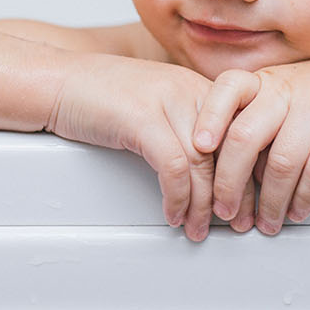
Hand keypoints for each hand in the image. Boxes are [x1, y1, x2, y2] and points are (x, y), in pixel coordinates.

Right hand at [46, 53, 246, 240]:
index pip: (243, 130)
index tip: (253, 198)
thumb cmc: (99, 96)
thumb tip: (211, 168)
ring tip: (201, 228)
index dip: (252, 169)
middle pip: (230, 148)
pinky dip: (178, 198)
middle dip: (238, 193)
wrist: (56, 80)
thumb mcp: (155, 103)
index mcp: (196, 86)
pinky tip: (173, 213)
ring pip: (204, 163)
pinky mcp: (141, 117)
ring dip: (205, 206)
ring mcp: (165, 101)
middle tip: (239, 222)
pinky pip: (174, 168)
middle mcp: (188, 89)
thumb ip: (186, 124)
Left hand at [193, 52, 309, 233]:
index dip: (209, 117)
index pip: (227, 88)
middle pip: (245, 136)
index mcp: (262, 81)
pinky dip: (303, 198)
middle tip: (224, 211)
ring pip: (281, 162)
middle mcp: (284, 90)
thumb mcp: (277, 94)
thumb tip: (217, 172)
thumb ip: (248, 121)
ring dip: (269, 202)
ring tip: (264, 222)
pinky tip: (296, 212)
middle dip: (230, 182)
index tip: (198, 147)